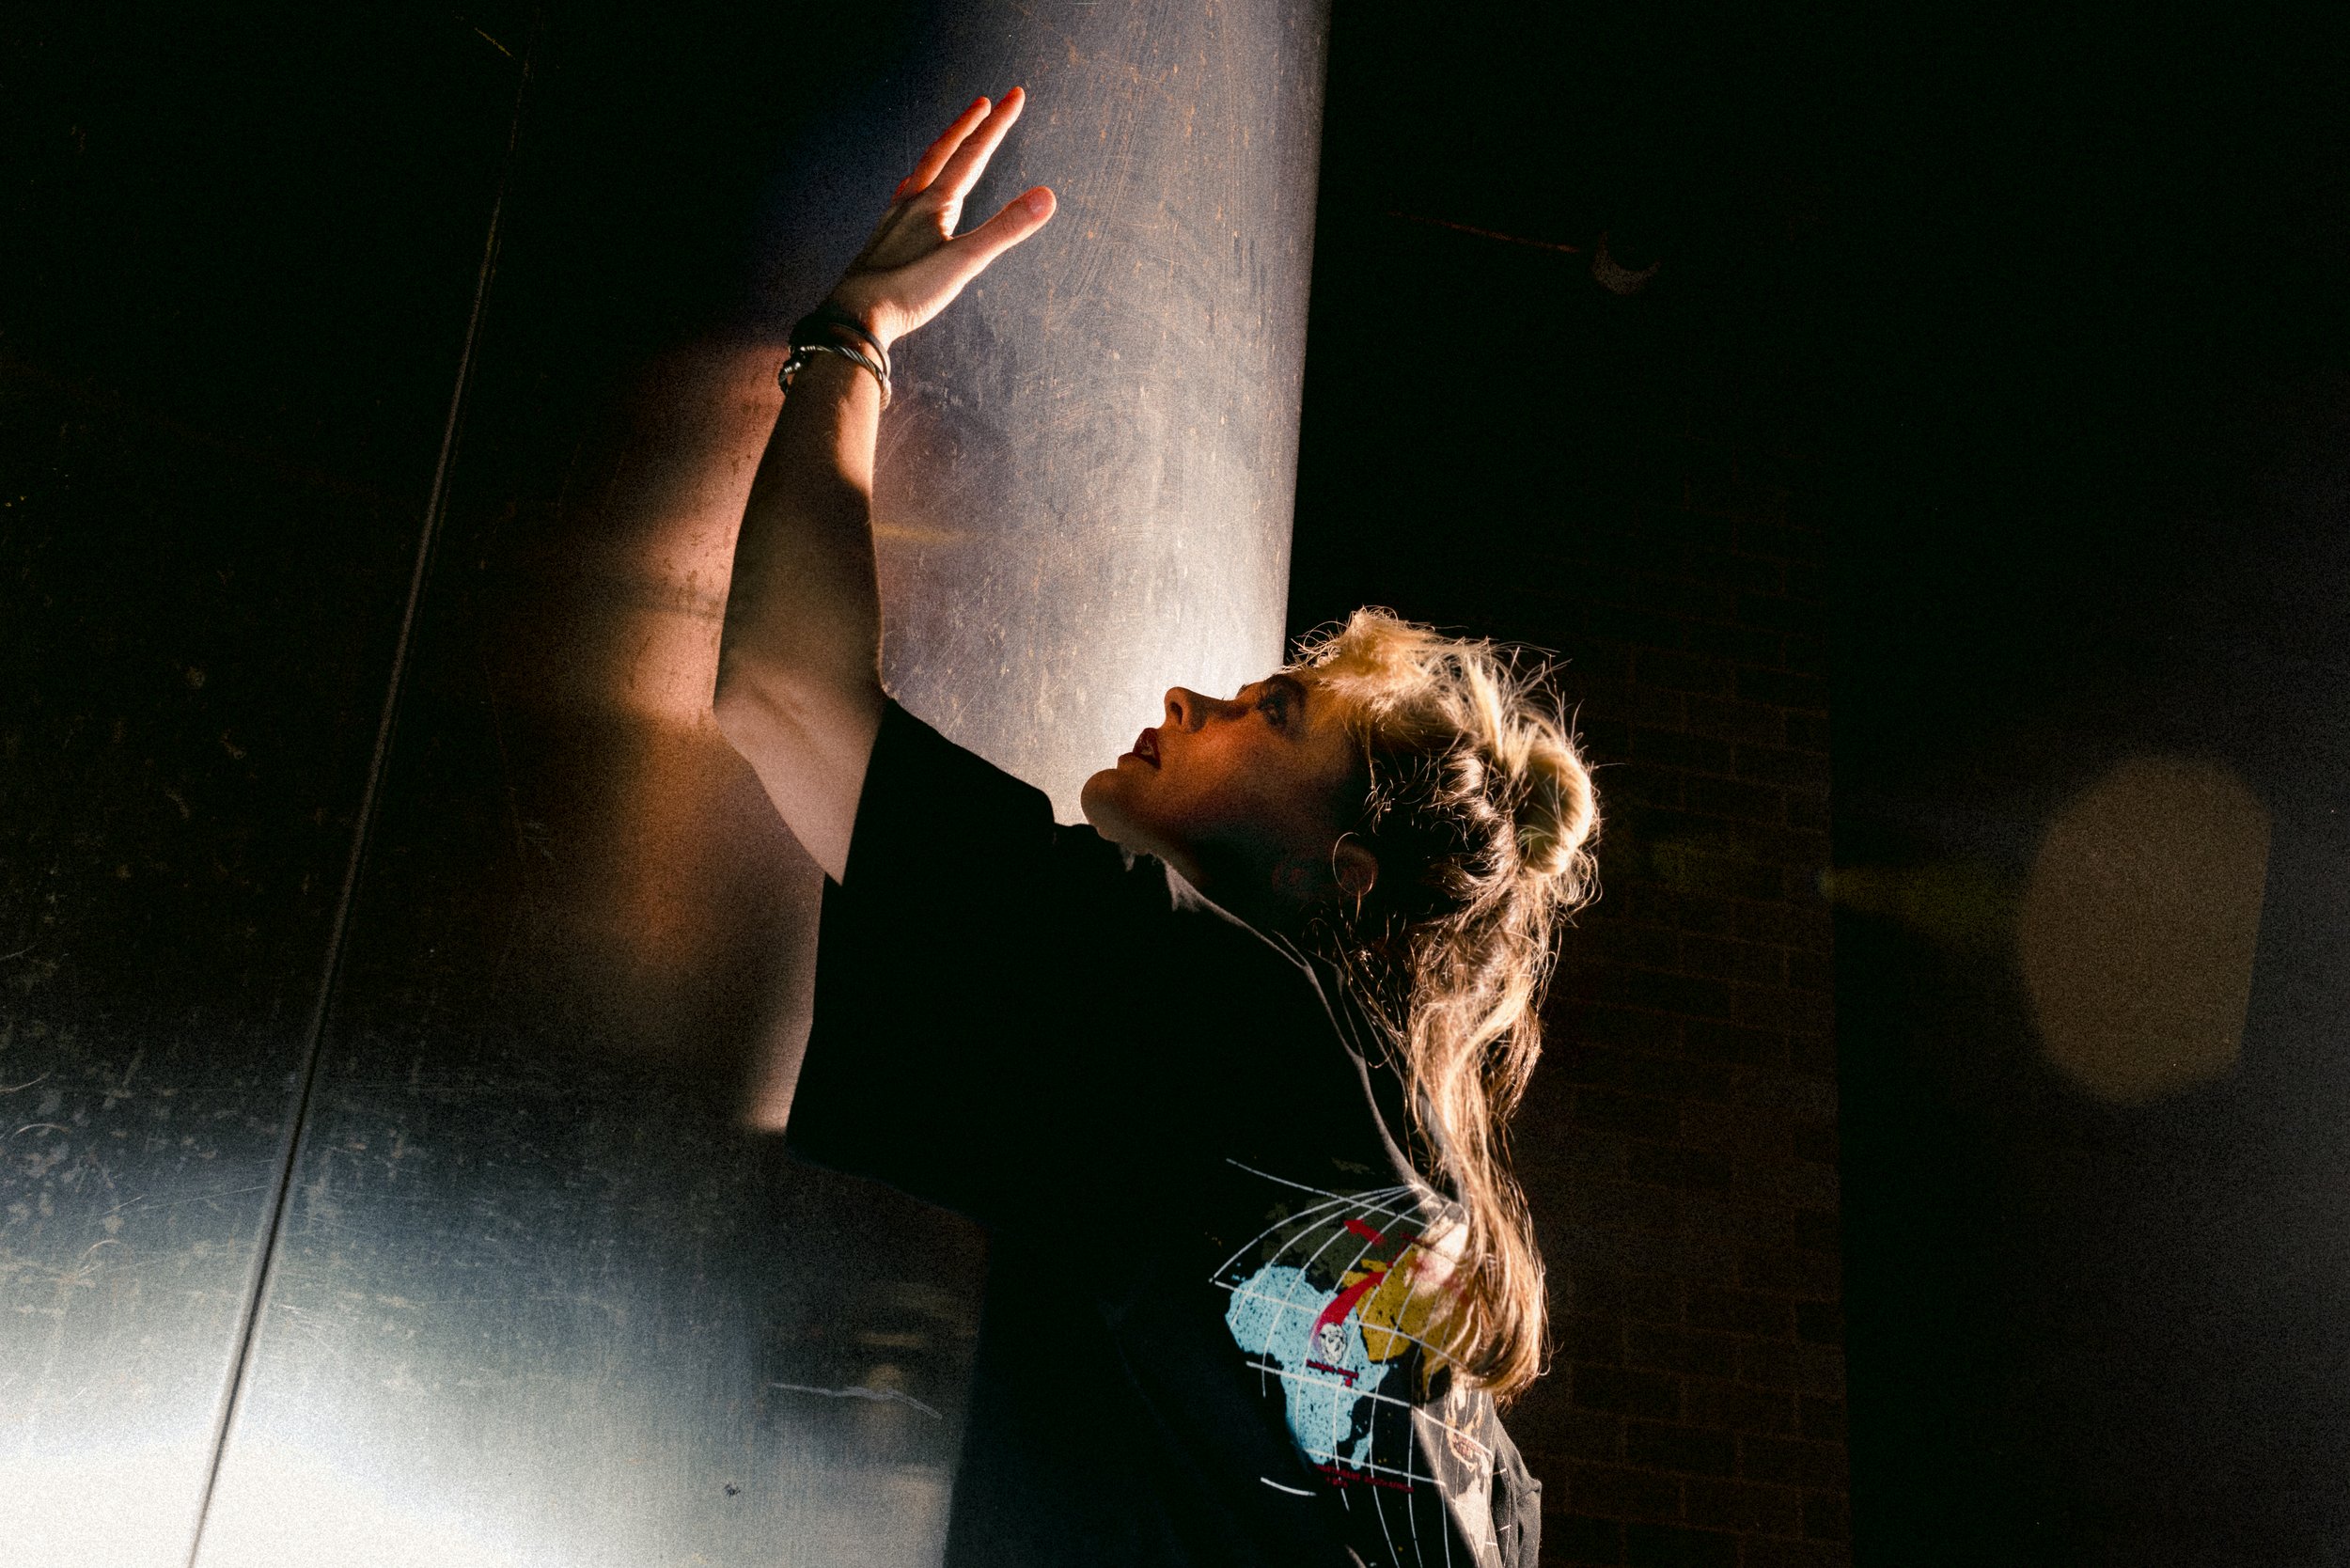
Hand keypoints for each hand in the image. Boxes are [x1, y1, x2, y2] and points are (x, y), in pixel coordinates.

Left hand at [827, 89, 1055, 348]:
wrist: (855, 316)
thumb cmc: (909, 291)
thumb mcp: (965, 262)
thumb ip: (1006, 228)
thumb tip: (1048, 196)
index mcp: (934, 203)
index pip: (973, 154)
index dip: (997, 124)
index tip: (1015, 96)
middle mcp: (912, 202)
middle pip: (943, 153)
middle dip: (967, 126)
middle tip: (984, 102)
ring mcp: (895, 220)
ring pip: (921, 173)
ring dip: (940, 152)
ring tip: (950, 140)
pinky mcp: (884, 240)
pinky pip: (903, 199)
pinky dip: (916, 185)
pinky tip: (911, 193)